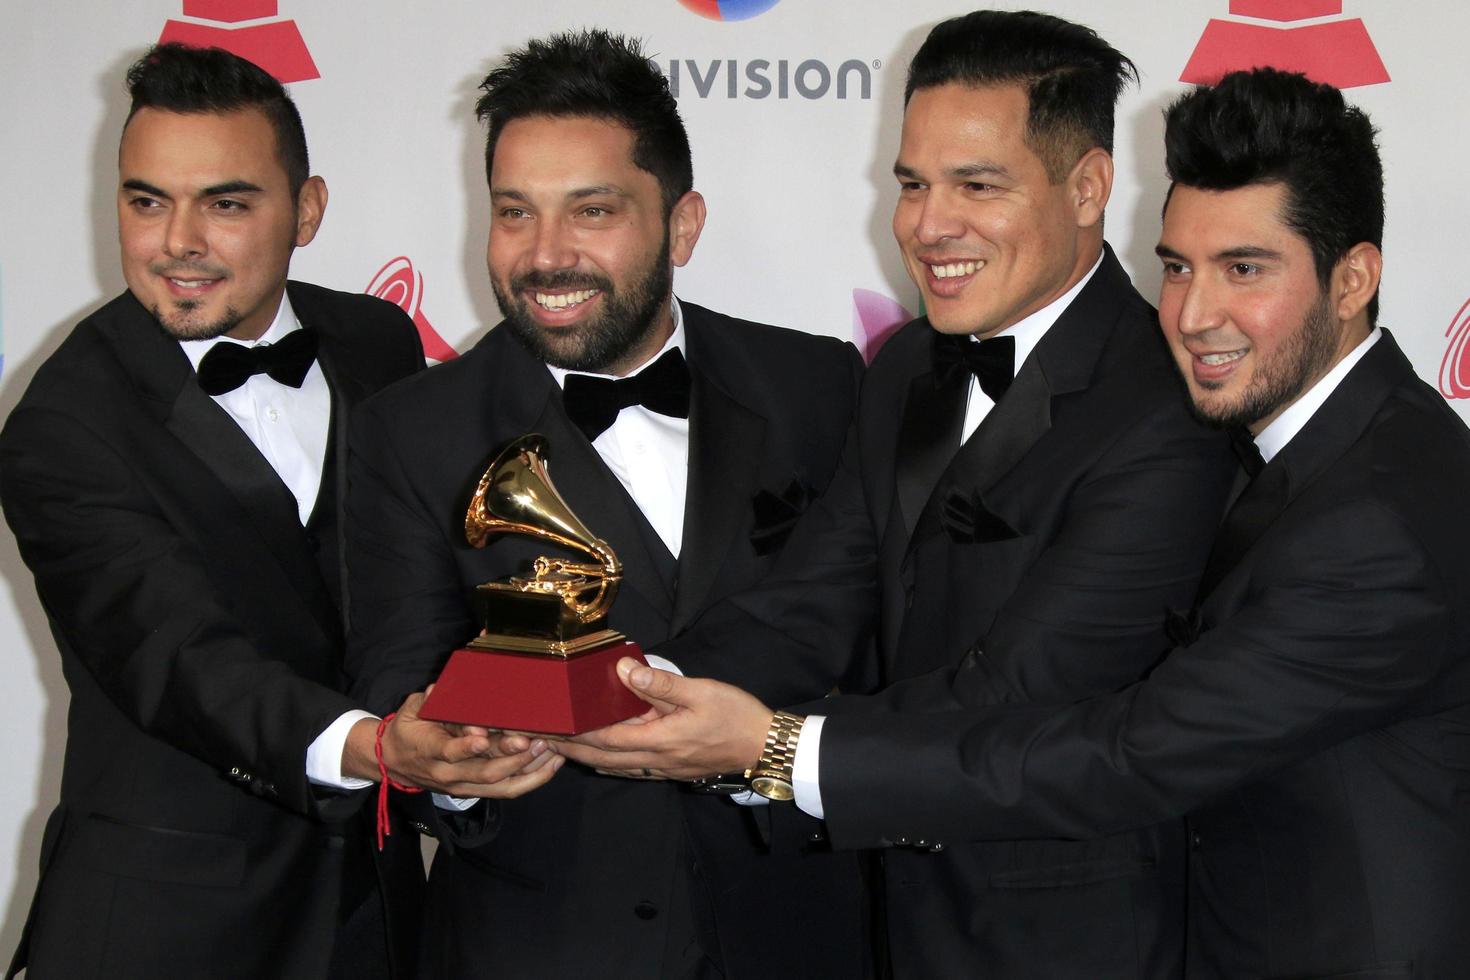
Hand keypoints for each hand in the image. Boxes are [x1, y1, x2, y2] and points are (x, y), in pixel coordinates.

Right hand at [344, 689, 562, 797]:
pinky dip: (532, 779)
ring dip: (529, 769)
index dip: (466, 746)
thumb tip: (440, 688)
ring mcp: (463, 785)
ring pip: (501, 785)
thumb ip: (430, 700)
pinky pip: (507, 789)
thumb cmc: (408, 729)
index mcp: (429, 750)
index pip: (448, 751)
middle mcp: (448, 774)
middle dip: (512, 758)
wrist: (394, 762)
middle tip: (534, 741)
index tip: (483, 737)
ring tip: (552, 752)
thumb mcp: (412, 710)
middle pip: (484, 771)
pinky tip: (551, 765)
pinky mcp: (476, 791)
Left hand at [555, 658, 771, 779]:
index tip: (551, 728)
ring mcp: (664, 768)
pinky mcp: (673, 769)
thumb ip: (660, 683)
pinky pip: (631, 768)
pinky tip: (602, 758)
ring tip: (563, 749)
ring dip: (587, 758)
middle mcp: (656, 760)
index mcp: (659, 739)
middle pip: (604, 758)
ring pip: (616, 766)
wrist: (764, 746)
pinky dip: (610, 762)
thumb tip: (624, 670)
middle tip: (543, 742)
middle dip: (572, 750)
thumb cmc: (735, 715)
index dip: (575, 735)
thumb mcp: (700, 691)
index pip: (606, 739)